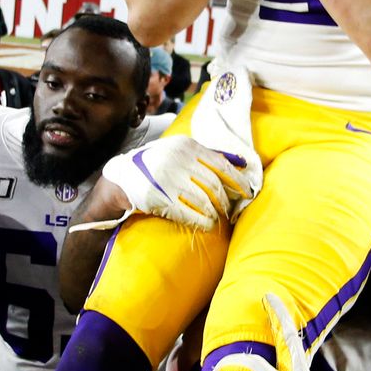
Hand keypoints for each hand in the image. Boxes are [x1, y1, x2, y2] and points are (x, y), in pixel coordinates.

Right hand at [101, 135, 258, 231]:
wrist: (122, 177)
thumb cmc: (157, 163)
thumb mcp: (179, 150)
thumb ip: (207, 154)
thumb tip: (241, 162)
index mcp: (186, 146)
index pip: (221, 164)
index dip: (238, 180)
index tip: (248, 192)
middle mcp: (178, 160)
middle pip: (214, 185)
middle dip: (226, 200)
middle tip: (230, 209)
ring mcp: (167, 180)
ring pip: (204, 201)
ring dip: (215, 213)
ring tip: (218, 217)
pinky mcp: (159, 198)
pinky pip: (189, 213)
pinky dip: (203, 221)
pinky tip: (208, 225)